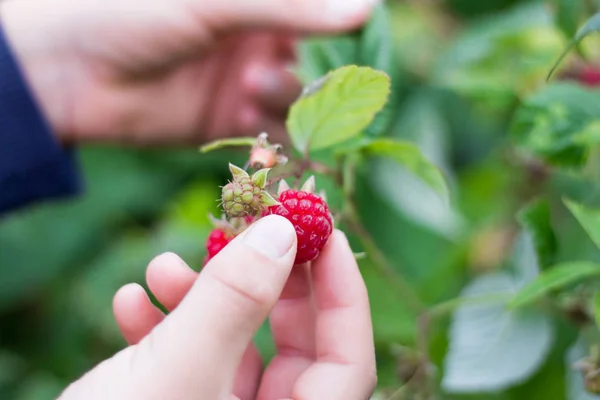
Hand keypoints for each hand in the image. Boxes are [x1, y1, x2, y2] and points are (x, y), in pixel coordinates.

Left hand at [0, 0, 377, 145]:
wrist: (74, 72)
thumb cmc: (136, 15)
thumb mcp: (216, 4)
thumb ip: (290, 9)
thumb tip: (365, 8)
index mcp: (260, 6)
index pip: (322, 19)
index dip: (344, 32)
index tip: (361, 44)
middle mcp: (261, 45)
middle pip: (319, 68)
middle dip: (316, 75)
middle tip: (291, 69)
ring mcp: (247, 88)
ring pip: (299, 105)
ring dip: (283, 99)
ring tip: (247, 86)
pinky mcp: (231, 126)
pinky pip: (272, 137)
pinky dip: (269, 132)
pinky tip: (245, 115)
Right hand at [58, 215, 376, 399]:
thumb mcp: (178, 367)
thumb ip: (235, 299)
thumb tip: (284, 232)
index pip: (348, 362)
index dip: (343, 293)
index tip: (322, 231)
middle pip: (293, 347)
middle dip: (266, 282)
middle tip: (250, 233)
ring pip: (235, 348)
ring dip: (200, 300)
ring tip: (161, 268)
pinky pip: (191, 365)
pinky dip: (165, 329)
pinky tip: (131, 304)